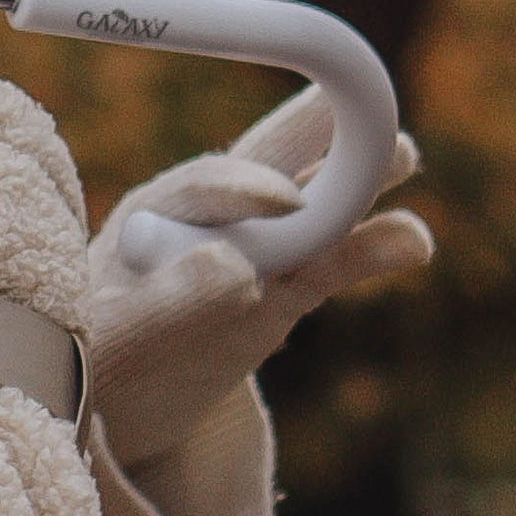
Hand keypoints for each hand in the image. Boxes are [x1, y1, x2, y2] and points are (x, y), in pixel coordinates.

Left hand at [88, 89, 430, 515]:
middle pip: (269, 159)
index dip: (246, 189)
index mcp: (155, 213)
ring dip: (357, 181)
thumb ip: (170, 305)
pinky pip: (334, 263)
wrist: (118, 399)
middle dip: (315, 132)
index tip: (285, 202)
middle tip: (363, 116)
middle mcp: (211, 216)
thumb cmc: (102, 360)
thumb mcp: (117, 343)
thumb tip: (236, 270)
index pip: (204, 187)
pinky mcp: (290, 287)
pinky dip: (372, 248)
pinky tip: (413, 242)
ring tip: (404, 155)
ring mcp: (258, 249)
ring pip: (315, 205)